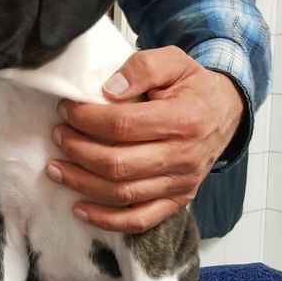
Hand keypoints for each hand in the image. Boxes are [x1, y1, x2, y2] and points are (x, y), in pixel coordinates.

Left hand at [46, 46, 244, 232]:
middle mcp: (183, 157)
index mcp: (182, 120)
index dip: (86, 119)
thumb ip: (142, 68)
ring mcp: (181, 184)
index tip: (65, 110)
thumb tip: (107, 90)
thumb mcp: (174, 61)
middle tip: (57, 135)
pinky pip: (139, 220)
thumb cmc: (192, 87)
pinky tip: (79, 209)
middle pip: (117, 164)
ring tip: (55, 169)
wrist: (226, 113)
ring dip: (82, 183)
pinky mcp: (177, 201)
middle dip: (77, 150)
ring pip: (122, 194)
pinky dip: (106, 220)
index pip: (122, 126)